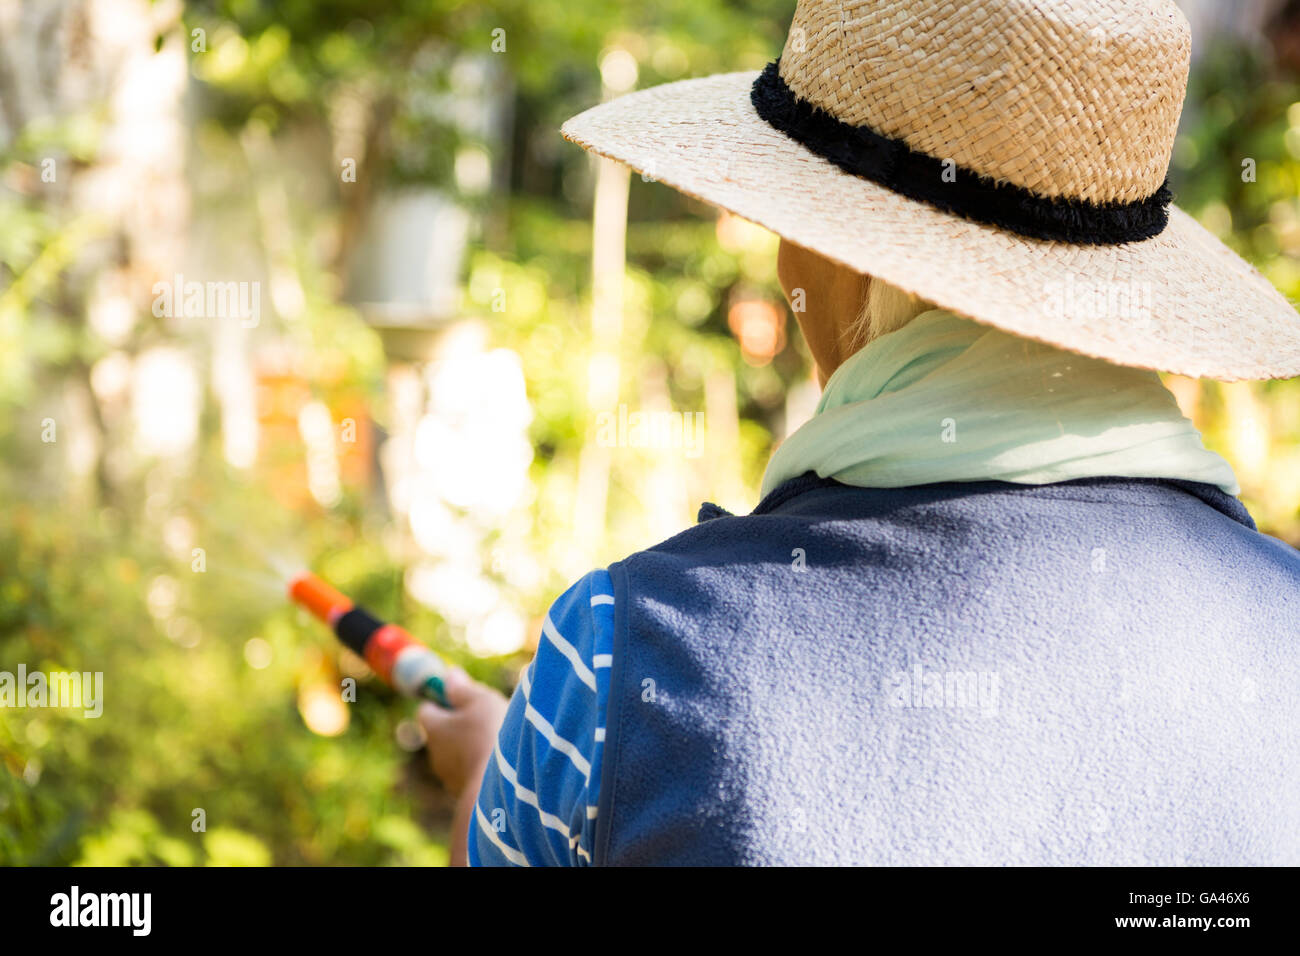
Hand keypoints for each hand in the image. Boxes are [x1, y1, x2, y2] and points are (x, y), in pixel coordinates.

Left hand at [417, 668, 508, 865]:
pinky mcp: (466, 794)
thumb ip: (464, 689)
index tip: (459, 696)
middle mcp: (435, 754)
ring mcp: (450, 777)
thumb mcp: (481, 702)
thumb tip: (450, 675)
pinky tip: (503, 764)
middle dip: (461, 724)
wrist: (501, 791)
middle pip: (443, 733)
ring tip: (500, 742)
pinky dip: (483, 766)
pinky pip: (472, 773)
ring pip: (458, 755)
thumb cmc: (490, 737)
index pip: (426, 710)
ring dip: (473, 747)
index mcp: (434, 728)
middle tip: (487, 717)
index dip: (441, 700)